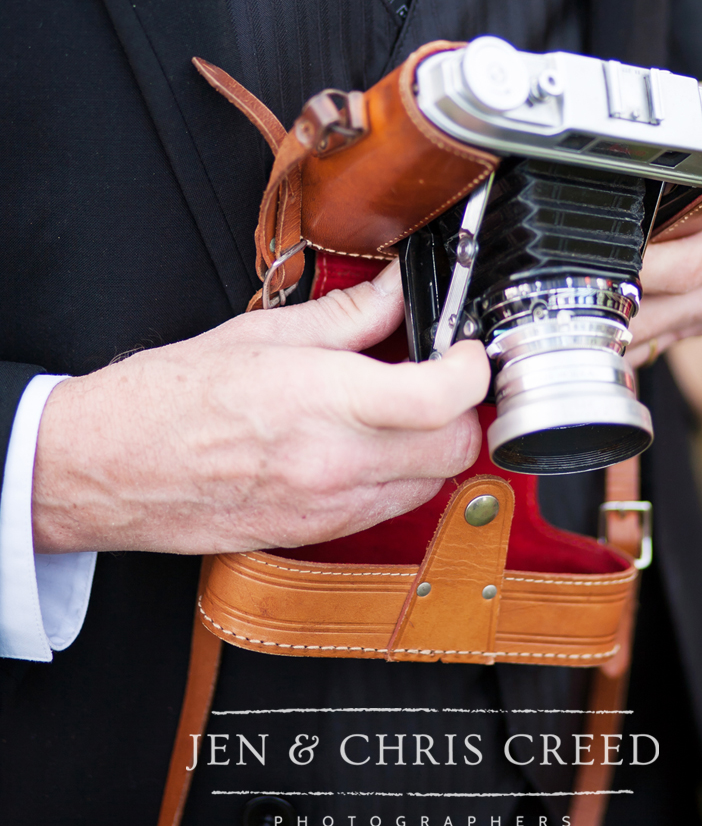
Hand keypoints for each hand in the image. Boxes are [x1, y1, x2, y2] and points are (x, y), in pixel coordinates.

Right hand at [32, 262, 488, 555]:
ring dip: (436, 445)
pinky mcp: (318, 534)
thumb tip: (400, 292)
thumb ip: (350, 314)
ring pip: (433, 484)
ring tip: (403, 409)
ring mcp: (329, 507)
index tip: (466, 349)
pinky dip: (402, 476)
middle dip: (462, 410)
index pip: (444, 397)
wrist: (104, 467)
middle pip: (456, 448)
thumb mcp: (265, 332)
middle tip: (442, 377)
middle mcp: (335, 463)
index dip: (472, 368)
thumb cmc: (168, 398)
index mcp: (325, 402)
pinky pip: (392, 507)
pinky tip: (371, 444)